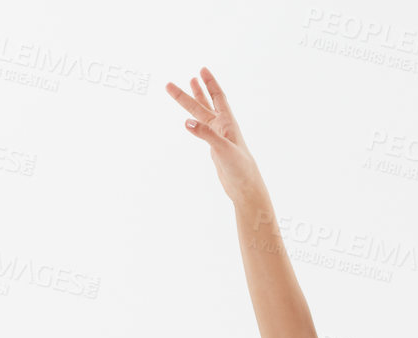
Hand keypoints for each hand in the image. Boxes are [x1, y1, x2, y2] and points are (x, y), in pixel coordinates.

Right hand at [165, 67, 262, 203]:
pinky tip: (190, 119)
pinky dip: (196, 122)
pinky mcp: (215, 149)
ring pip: (202, 115)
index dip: (210, 83)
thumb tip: (187, 121)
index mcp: (228, 123)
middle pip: (204, 105)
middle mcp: (223, 127)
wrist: (245, 189)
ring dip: (194, 101)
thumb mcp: (223, 149)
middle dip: (191, 92)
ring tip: (188, 85)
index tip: (202, 69)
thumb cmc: (240, 169)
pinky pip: (202, 129)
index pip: (218, 97)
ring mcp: (218, 138)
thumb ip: (205, 134)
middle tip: (172, 84)